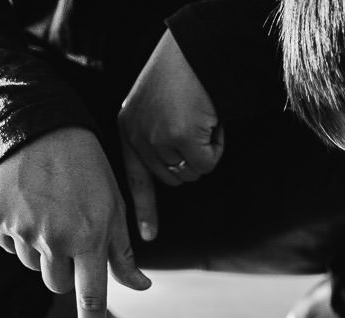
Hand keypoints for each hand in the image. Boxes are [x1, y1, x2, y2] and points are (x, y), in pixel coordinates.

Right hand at [0, 126, 151, 317]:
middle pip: (57, 285)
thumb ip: (123, 253)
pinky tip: (26, 205)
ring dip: (39, 251)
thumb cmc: (87, 170)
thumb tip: (140, 287)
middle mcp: (55, 239)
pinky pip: (5, 244)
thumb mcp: (113, 208)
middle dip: (64, 270)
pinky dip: (15, 233)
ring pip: (31, 266)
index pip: (92, 298)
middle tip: (69, 234)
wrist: (39, 125)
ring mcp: (22, 229)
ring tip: (48, 211)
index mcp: (90, 239)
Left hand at [118, 30, 223, 242]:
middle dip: (192, 161)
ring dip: (205, 151)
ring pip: (191, 172)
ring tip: (201, 118)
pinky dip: (216, 146)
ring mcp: (157, 138)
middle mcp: (137, 136)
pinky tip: (210, 120)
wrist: (196, 52)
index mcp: (128, 128)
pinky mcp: (180, 138)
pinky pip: (207, 163)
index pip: (135, 178)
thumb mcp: (157, 109)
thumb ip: (156, 138)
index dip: (144, 209)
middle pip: (173, 179)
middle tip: (197, 127)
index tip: (148, 238)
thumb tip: (174, 173)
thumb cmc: (183, 77)